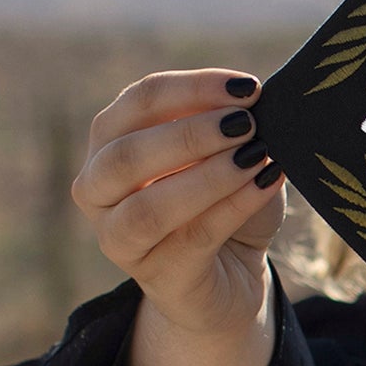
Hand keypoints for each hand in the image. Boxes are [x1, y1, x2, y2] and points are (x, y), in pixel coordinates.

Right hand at [72, 70, 285, 365]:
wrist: (233, 277)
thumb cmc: (226, 203)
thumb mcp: (229, 155)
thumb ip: (231, 127)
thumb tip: (255, 102)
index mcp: (110, 143)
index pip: (138, 102)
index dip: (192, 88)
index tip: (248, 87)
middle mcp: (99, 191)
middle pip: (126, 155)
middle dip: (190, 133)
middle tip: (246, 123)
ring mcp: (119, 241)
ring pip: (148, 207)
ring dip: (207, 176)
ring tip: (256, 155)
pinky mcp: (158, 278)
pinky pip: (192, 238)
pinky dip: (233, 206)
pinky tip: (267, 182)